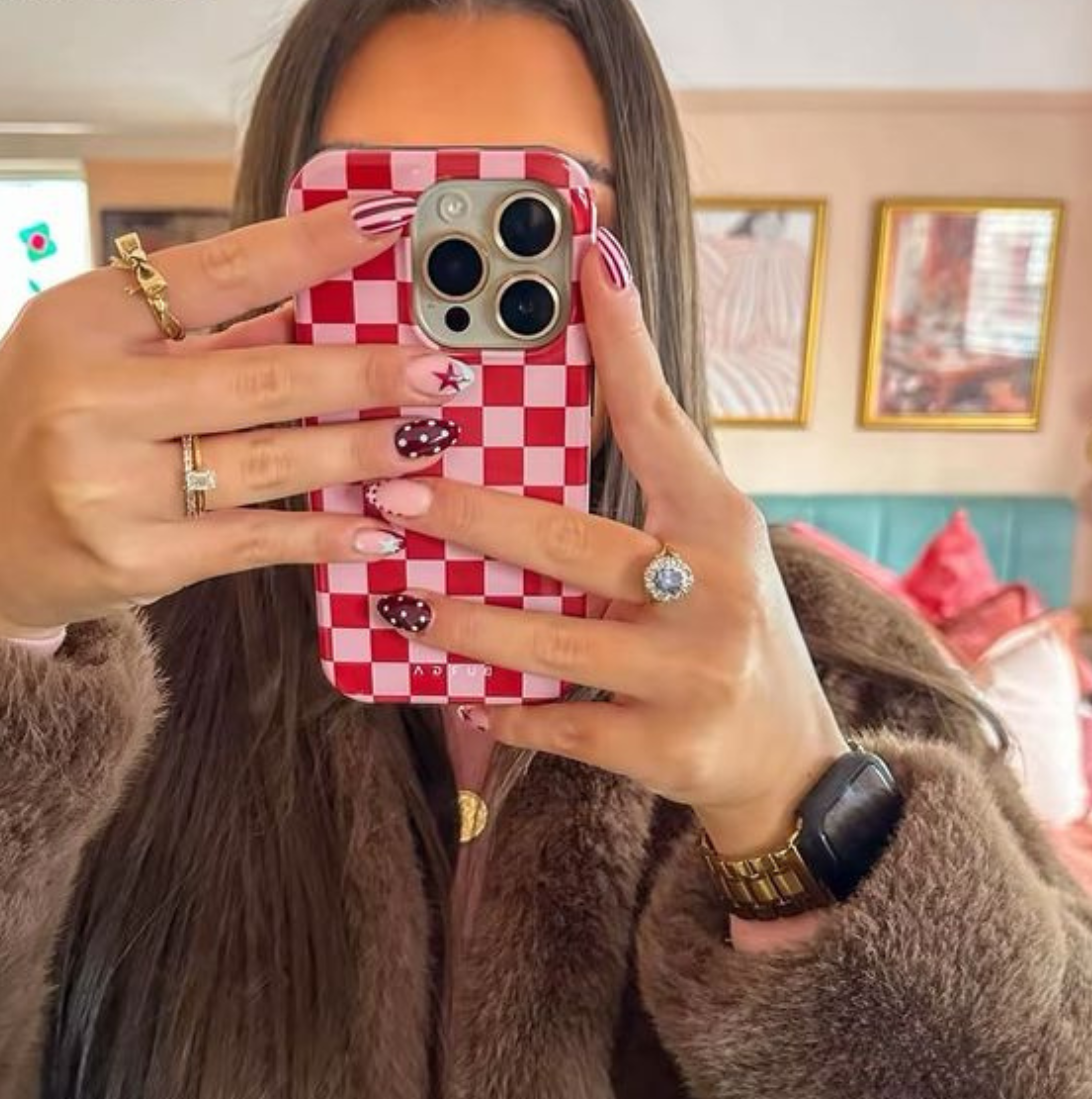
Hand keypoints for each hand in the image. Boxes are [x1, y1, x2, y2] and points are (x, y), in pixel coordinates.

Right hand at [0, 198, 471, 639]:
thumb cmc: (36, 428)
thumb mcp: (93, 354)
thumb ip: (197, 335)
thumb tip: (313, 311)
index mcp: (86, 320)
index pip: (218, 272)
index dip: (310, 248)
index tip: (385, 225)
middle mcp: (94, 397)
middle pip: (261, 376)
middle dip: (363, 373)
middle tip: (439, 374)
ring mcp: (111, 485)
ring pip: (268, 461)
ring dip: (360, 453)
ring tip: (427, 444)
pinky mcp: (134, 559)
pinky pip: (253, 541)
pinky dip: (322, 534)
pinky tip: (377, 528)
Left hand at [368, 236, 847, 855]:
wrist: (786, 753)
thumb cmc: (729, 629)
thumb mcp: (709, 550)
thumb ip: (647, 492)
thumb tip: (552, 419)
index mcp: (720, 524)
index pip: (660, 420)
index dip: (619, 341)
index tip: (579, 262)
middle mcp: (713, 590)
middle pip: (572, 543)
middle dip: (474, 517)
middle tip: (395, 492)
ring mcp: (691, 673)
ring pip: (551, 645)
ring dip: (465, 624)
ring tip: (400, 603)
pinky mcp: (664, 747)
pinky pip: (558, 726)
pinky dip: (505, 713)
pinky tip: (463, 696)